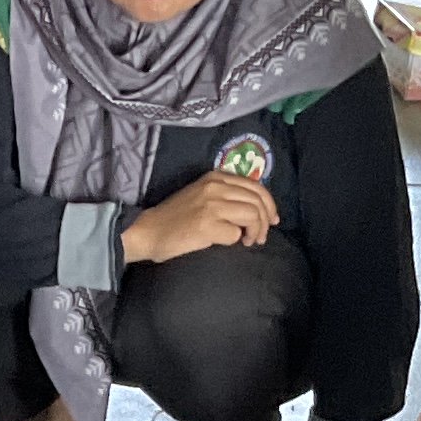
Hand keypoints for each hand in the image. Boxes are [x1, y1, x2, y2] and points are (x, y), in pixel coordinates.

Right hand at [120, 172, 277, 267]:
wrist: (148, 231)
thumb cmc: (175, 218)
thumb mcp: (202, 195)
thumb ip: (226, 196)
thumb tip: (255, 210)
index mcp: (216, 177)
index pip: (255, 186)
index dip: (269, 204)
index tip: (272, 220)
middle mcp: (216, 187)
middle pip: (258, 201)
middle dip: (265, 221)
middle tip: (260, 237)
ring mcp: (211, 205)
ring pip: (252, 215)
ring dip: (256, 231)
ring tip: (249, 241)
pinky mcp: (206, 224)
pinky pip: (236, 233)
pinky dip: (236, 240)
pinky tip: (229, 243)